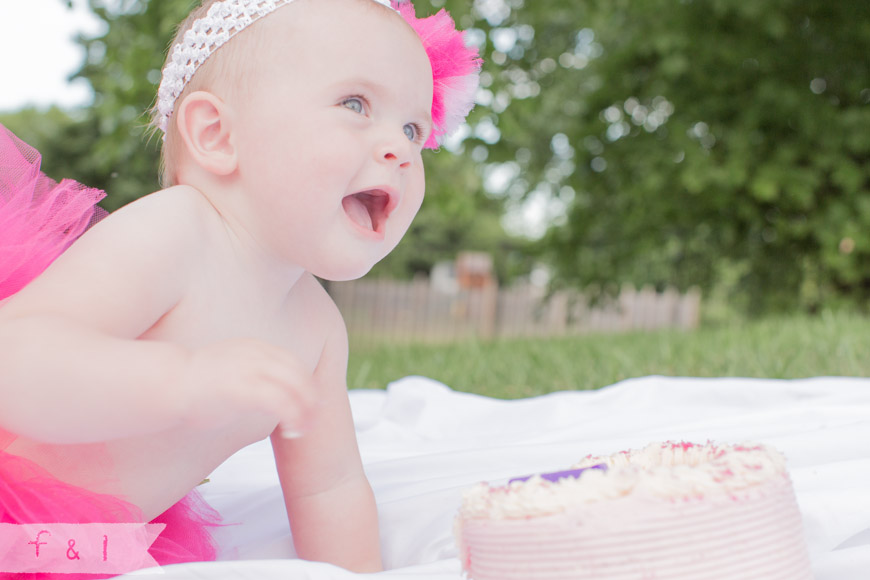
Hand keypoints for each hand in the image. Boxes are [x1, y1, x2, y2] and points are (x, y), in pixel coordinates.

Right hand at [179, 338, 318, 435]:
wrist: (167, 383)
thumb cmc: (192, 385)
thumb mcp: (227, 370)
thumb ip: (247, 374)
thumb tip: (259, 394)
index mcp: (253, 347)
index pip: (291, 362)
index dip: (305, 383)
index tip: (311, 403)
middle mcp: (256, 354)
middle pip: (298, 374)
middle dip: (311, 398)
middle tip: (313, 421)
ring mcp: (251, 369)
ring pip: (295, 388)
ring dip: (304, 411)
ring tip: (302, 431)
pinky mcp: (244, 389)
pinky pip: (281, 402)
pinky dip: (293, 416)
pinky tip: (292, 431)